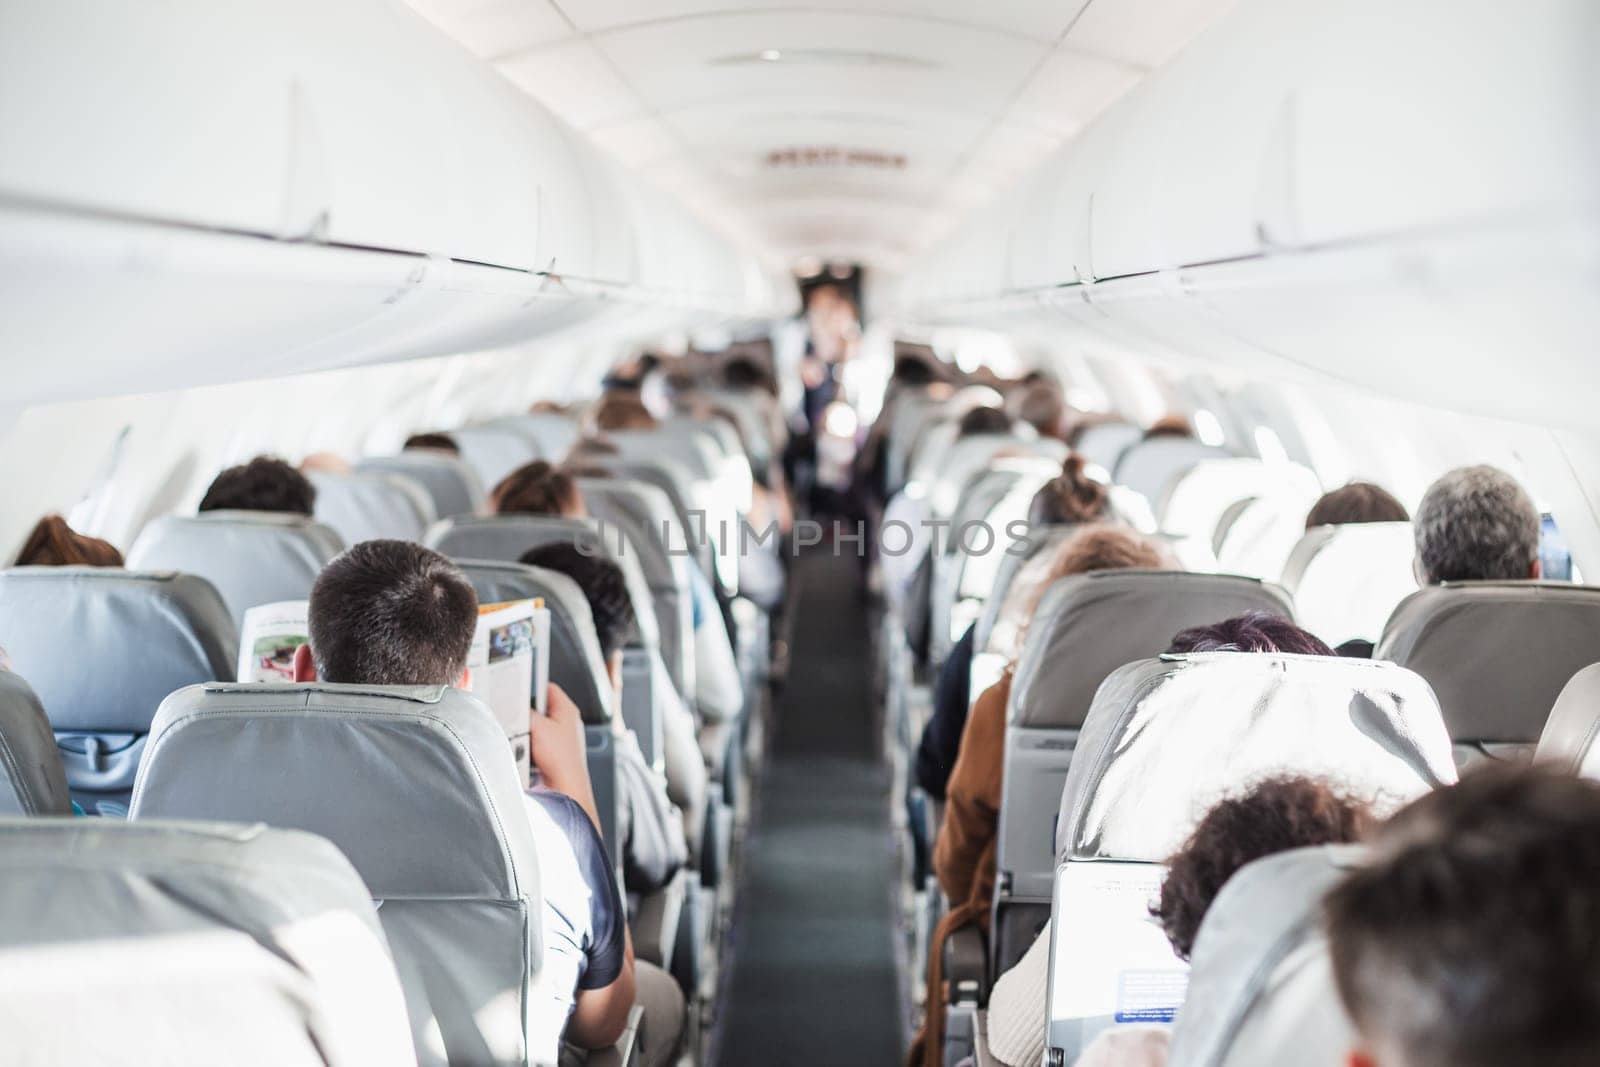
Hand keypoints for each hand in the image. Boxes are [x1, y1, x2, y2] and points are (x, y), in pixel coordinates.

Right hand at [529, 683, 598, 826]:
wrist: (565, 788)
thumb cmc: (561, 759)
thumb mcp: (537, 728)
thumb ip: (524, 714)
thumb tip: (513, 708)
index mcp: (567, 710)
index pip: (548, 687)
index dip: (532, 687)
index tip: (517, 689)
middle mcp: (566, 722)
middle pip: (539, 709)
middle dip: (525, 715)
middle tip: (516, 719)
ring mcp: (560, 738)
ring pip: (535, 728)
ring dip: (525, 733)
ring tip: (521, 740)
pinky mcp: (553, 754)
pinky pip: (535, 743)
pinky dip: (527, 746)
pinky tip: (524, 753)